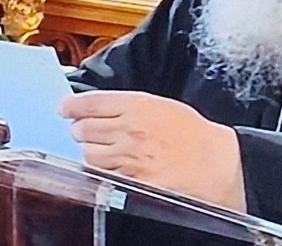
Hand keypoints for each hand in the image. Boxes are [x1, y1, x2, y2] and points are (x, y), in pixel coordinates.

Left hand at [58, 91, 246, 211]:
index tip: (64, 109)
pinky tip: (111, 167)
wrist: (217, 164)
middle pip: (84, 128)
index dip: (72, 106)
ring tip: (102, 151)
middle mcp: (129, 129)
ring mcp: (129, 156)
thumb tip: (101, 109)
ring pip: (89, 153)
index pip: (91, 102)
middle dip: (80, 130)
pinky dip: (102, 171)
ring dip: (90, 152)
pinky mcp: (132, 179)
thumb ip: (131, 107)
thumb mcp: (164, 107)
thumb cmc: (194, 135)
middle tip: (83, 131)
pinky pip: (102, 175)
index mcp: (138, 106)